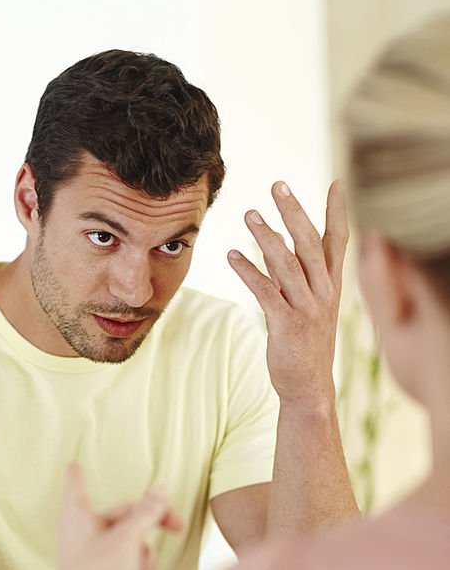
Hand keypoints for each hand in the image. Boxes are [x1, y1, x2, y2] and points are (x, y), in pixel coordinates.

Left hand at [58, 465, 182, 569]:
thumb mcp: (129, 537)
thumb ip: (147, 512)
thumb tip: (161, 487)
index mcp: (78, 515)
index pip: (76, 486)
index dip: (77, 475)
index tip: (71, 464)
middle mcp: (82, 531)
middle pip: (121, 514)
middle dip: (150, 522)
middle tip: (180, 526)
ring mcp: (91, 553)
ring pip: (128, 538)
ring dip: (143, 552)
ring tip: (139, 569)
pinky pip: (125, 558)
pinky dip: (136, 566)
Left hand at [228, 180, 348, 407]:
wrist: (308, 387)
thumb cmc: (306, 345)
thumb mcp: (312, 307)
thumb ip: (300, 277)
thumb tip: (282, 246)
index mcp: (332, 287)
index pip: (339, 242)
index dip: (337, 212)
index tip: (336, 182)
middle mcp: (324, 293)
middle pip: (311, 244)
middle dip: (294, 212)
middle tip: (278, 185)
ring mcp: (307, 309)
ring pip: (287, 264)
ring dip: (266, 237)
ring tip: (248, 214)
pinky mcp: (286, 325)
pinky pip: (266, 292)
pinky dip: (248, 271)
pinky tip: (231, 256)